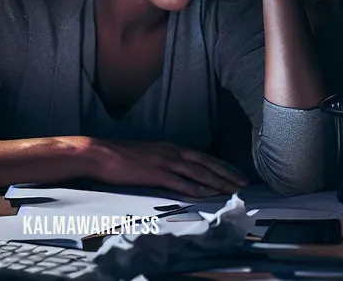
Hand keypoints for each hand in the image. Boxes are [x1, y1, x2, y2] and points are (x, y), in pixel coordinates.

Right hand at [88, 139, 248, 197]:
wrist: (99, 154)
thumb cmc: (119, 156)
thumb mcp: (147, 153)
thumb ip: (163, 160)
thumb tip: (176, 171)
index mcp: (169, 146)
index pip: (201, 156)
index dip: (220, 165)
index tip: (234, 172)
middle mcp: (170, 151)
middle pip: (205, 163)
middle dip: (226, 173)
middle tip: (243, 182)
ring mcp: (163, 162)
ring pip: (198, 173)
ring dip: (218, 181)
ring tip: (233, 189)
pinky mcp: (155, 173)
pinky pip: (181, 183)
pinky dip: (197, 189)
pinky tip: (208, 195)